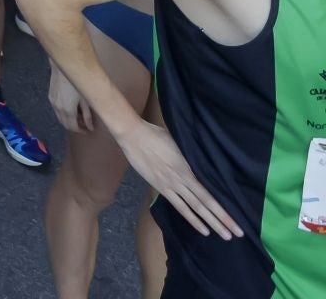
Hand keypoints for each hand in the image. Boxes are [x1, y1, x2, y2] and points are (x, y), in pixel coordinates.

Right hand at [49, 64, 93, 133]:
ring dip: (69, 120)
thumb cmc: (78, 81)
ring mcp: (52, 102)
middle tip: (86, 124)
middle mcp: (57, 109)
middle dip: (75, 126)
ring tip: (80, 116)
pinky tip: (72, 107)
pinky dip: (64, 113)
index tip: (89, 130)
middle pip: (65, 124)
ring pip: (60, 117)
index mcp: (67, 111)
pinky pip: (57, 110)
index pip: (72, 127)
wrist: (63, 65)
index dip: (81, 131)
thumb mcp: (86, 99)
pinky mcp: (50, 96)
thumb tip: (90, 127)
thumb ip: (88, 115)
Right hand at [116, 120, 241, 240]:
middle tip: (238, 234)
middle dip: (222, 220)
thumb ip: (193, 155)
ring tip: (224, 236)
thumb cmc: (157, 134)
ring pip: (194, 208)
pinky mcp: (160, 187)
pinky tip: (202, 229)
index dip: (224, 210)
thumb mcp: (180, 142)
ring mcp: (171, 186)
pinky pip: (179, 207)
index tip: (237, 222)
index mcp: (189, 168)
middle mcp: (182, 180)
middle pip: (205, 204)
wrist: (133, 135)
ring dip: (210, 223)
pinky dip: (192, 219)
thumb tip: (208, 162)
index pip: (210, 195)